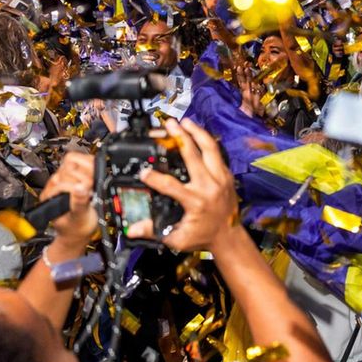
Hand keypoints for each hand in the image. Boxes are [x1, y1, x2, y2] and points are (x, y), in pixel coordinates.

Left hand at [38, 151, 97, 247]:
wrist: (77, 231)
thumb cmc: (75, 228)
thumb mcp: (79, 218)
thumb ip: (79, 202)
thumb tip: (81, 187)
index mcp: (50, 195)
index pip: (62, 178)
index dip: (78, 183)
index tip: (87, 192)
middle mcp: (54, 185)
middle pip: (68, 166)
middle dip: (83, 176)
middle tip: (89, 188)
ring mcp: (63, 180)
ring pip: (74, 161)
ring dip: (87, 171)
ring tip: (91, 183)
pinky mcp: (73, 177)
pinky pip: (80, 163)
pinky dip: (90, 166)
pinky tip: (93, 177)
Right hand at [135, 119, 239, 251]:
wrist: (229, 237)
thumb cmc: (203, 236)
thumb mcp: (177, 239)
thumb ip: (154, 232)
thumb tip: (132, 229)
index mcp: (195, 202)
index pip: (171, 186)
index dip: (155, 178)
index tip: (144, 172)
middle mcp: (209, 186)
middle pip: (193, 156)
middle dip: (180, 137)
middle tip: (169, 125)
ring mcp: (220, 179)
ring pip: (210, 149)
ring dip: (197, 133)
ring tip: (185, 122)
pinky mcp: (227, 176)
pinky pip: (217, 154)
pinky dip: (207, 142)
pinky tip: (198, 134)